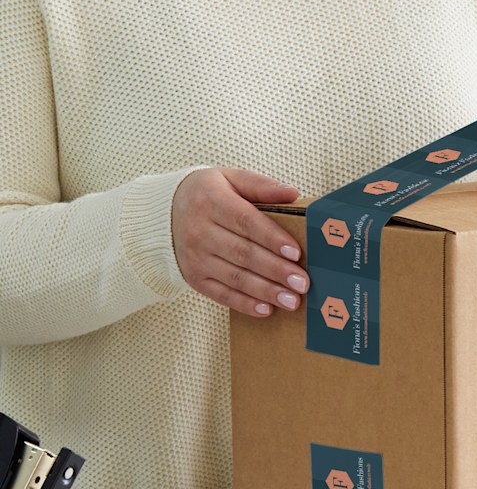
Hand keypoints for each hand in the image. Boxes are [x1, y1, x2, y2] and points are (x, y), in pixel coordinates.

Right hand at [172, 168, 306, 317]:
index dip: (272, 238)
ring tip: (292, 300)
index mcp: (210, 201)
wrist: (162, 214)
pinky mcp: (194, 278)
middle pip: (243, 253)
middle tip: (302, 282)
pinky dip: (244, 304)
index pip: (246, 222)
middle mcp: (199, 231)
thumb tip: (293, 194)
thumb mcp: (230, 179)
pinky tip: (266, 309)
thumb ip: (261, 186)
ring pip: (235, 277)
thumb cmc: (207, 195)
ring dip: (266, 291)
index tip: (296, 253)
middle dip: (276, 270)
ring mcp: (195, 258)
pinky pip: (221, 294)